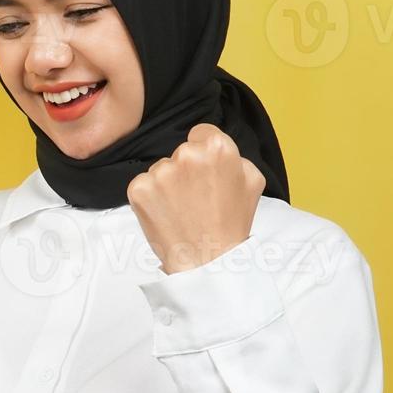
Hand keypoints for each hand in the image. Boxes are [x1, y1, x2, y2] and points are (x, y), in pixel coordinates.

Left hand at [126, 122, 264, 274]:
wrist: (206, 259)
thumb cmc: (231, 223)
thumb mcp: (252, 181)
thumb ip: (236, 156)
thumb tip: (217, 148)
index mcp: (217, 147)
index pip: (201, 133)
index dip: (204, 152)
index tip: (205, 170)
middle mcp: (186, 154)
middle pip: (181, 151)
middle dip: (186, 169)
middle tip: (196, 196)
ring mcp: (160, 171)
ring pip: (161, 168)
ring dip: (167, 183)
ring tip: (182, 208)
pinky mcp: (139, 188)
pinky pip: (143, 184)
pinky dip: (150, 197)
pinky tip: (166, 213)